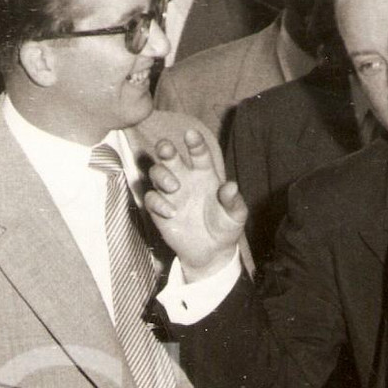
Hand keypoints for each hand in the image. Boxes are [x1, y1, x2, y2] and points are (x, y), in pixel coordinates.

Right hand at [143, 130, 247, 281]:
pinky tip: (172, 213)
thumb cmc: (225, 227)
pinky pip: (151, 198)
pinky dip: (158, 202)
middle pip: (170, 156)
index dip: (195, 143)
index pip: (198, 153)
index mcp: (204, 173)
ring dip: (161, 175)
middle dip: (165, 149)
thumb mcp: (235, 216)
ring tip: (174, 187)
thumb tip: (231, 186)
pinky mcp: (159, 210)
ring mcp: (170, 193)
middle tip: (167, 149)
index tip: (191, 134)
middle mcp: (185, 178)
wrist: (212, 252)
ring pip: (156, 172)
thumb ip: (233, 201)